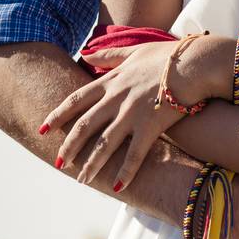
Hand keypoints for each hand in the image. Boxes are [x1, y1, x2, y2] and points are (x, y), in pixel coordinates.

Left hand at [38, 38, 214, 190]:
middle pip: (85, 126)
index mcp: (111, 81)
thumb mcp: (134, 50)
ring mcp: (131, 114)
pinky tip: (117, 187)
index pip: (76, 100)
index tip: (44, 128)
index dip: (58, 115)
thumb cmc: (169, 56)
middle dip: (69, 146)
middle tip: (59, 162)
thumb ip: (109, 55)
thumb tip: (86, 52)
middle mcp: (116, 99)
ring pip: (104, 144)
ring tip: (81, 180)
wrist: (195, 64)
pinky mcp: (151, 127)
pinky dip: (125, 172)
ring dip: (91, 164)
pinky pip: (134, 155)